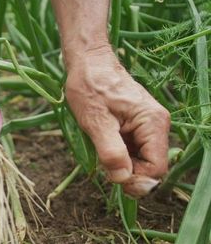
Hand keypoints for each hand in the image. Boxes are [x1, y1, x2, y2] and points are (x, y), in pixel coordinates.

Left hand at [65, 45, 169, 196]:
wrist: (87, 63)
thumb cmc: (90, 87)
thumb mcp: (95, 121)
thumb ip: (111, 151)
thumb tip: (122, 178)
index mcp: (152, 123)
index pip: (156, 168)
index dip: (136, 180)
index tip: (112, 176)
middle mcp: (156, 125)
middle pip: (150, 166)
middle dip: (128, 172)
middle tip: (103, 164)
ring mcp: (147, 126)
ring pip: (139, 160)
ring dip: (120, 163)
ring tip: (100, 148)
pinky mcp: (136, 126)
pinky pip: (132, 149)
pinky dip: (118, 154)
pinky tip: (102, 143)